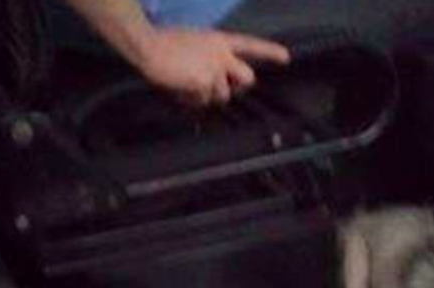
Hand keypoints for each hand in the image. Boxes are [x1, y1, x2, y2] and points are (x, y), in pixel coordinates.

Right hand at [137, 28, 289, 105]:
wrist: (148, 45)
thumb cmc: (164, 43)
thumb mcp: (193, 43)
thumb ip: (210, 58)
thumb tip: (212, 81)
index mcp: (220, 40)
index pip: (250, 45)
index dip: (269, 52)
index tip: (286, 57)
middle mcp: (222, 55)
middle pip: (247, 79)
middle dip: (238, 88)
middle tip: (221, 88)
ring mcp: (215, 70)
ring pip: (222, 96)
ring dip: (206, 96)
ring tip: (186, 83)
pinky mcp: (205, 83)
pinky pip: (203, 101)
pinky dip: (191, 100)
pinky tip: (179, 88)